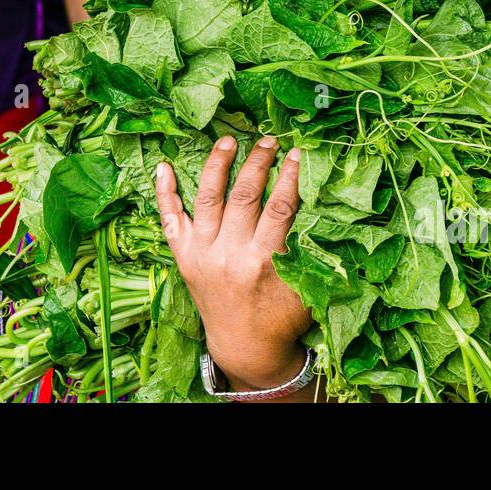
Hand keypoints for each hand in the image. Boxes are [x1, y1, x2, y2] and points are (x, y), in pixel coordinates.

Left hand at [155, 135, 311, 390]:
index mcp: (262, 263)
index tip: (297, 153)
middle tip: (269, 140)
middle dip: (258, 162)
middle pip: (243, 195)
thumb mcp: (305, 289)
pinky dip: (164, 193)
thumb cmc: (281, 319)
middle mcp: (227, 255)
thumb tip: (328, 208)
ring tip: (228, 141)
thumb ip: (312, 253)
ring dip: (217, 164)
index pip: (278, 207)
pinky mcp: (183, 257)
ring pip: (207, 198)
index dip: (289, 176)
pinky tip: (163, 166)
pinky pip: (169, 220)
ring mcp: (201, 254)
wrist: (245, 349)